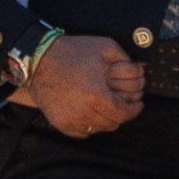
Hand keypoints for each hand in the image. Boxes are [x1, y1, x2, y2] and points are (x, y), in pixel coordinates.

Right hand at [24, 34, 142, 137]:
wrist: (39, 59)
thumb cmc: (72, 52)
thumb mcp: (104, 47)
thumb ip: (126, 60)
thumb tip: (140, 71)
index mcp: (97, 96)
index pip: (124, 113)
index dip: (134, 109)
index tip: (137, 104)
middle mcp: (84, 112)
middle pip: (113, 123)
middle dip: (121, 113)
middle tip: (121, 104)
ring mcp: (71, 120)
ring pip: (99, 128)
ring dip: (106, 119)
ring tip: (106, 107)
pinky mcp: (61, 124)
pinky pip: (83, 131)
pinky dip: (89, 124)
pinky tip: (90, 111)